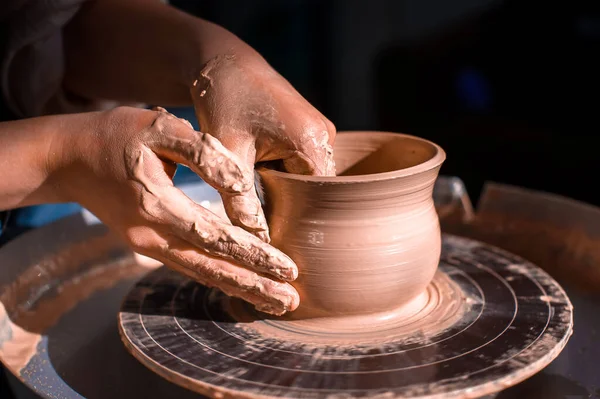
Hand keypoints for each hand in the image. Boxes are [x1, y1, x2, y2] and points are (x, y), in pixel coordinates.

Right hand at [57, 106, 299, 314]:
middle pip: (210, 267)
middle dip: (253, 284)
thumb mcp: (158, 128)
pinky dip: (218, 277)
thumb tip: (241, 185)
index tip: (286, 268)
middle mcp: (150, 235)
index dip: (252, 254)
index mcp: (156, 204)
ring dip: (239, 288)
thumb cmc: (115, 135)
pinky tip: (242, 284)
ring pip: (200, 272)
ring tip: (274, 302)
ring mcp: (146, 244)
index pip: (215, 237)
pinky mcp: (147, 244)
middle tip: (289, 301)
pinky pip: (189, 265)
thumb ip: (202, 153)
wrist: (69, 158)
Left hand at [191, 52, 335, 240]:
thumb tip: (254, 244)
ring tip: (255, 190)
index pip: (317, 199)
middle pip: (315, 191)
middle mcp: (326, 136)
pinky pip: (302, 164)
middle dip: (287, 204)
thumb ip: (241, 202)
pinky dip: (282, 173)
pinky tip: (259, 171)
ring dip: (283, 188)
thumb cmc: (222, 101)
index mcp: (313, 141)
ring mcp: (320, 132)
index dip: (294, 219)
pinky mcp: (309, 130)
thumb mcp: (229, 153)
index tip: (270, 235)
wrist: (222, 62)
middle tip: (257, 216)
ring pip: (307, 179)